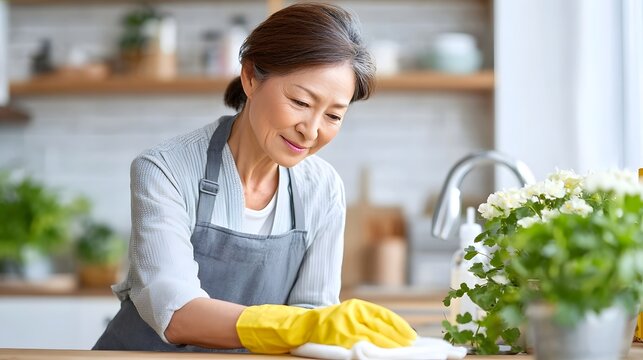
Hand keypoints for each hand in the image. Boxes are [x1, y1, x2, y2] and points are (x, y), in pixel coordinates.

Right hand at [236, 298, 416, 353]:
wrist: (296, 326)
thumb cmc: (325, 323)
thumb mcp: (347, 316)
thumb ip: (366, 322)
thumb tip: (393, 336)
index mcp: (356, 306)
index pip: (385, 317)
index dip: (400, 328)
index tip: (412, 338)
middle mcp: (351, 314)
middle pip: (382, 330)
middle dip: (397, 342)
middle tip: (410, 350)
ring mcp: (343, 328)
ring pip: (372, 341)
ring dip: (387, 350)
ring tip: (398, 355)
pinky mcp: (336, 340)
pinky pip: (358, 349)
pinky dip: (370, 354)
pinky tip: (376, 357)